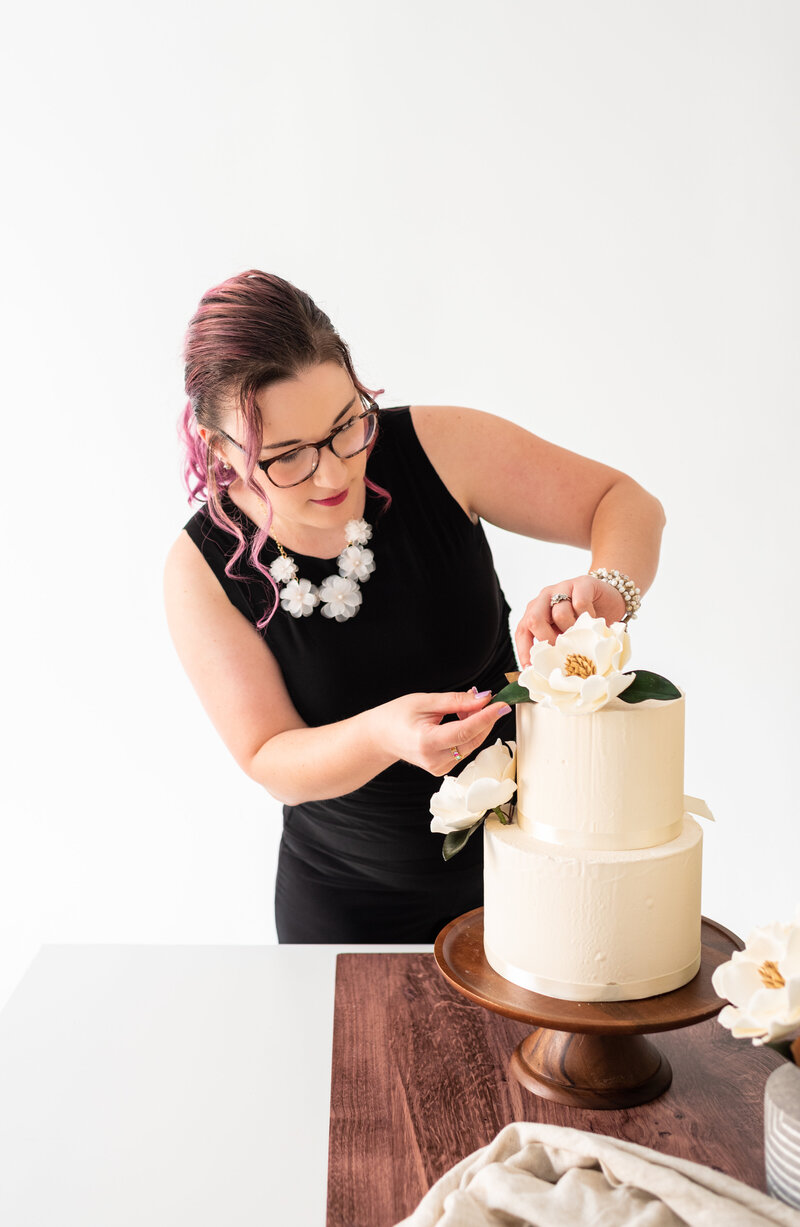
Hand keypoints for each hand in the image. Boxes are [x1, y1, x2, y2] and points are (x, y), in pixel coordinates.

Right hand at [376, 690, 512, 776]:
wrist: (380, 737)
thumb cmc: (396, 717)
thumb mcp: (425, 701)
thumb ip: (456, 701)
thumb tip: (483, 699)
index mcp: (427, 742)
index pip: (465, 731)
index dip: (486, 718)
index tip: (502, 705)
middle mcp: (434, 760)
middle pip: (472, 740)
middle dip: (484, 718)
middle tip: (484, 698)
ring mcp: (439, 768)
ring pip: (471, 745)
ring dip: (476, 725)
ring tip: (465, 707)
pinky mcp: (443, 769)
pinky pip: (465, 750)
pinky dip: (468, 734)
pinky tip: (460, 720)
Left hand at [514, 575, 626, 662]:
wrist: (611, 601)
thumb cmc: (585, 622)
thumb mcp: (566, 635)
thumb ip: (555, 647)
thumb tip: (546, 671)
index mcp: (536, 611)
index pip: (522, 631)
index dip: (524, 651)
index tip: (531, 669)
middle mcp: (544, 598)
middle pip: (534, 620)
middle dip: (547, 640)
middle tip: (562, 651)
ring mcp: (562, 587)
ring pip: (560, 613)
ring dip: (573, 629)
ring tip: (582, 633)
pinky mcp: (582, 583)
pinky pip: (580, 603)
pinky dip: (587, 616)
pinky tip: (593, 619)